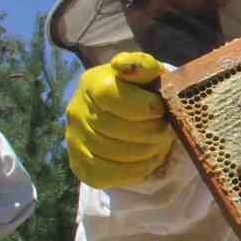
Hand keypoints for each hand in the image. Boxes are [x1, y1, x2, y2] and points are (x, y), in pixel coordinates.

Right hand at [65, 51, 173, 188]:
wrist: (125, 113)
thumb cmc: (143, 91)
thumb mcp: (148, 73)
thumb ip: (141, 66)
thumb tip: (123, 65)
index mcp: (93, 83)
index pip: (112, 97)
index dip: (144, 107)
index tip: (160, 108)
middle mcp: (76, 110)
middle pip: (116, 129)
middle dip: (151, 132)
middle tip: (166, 130)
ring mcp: (74, 138)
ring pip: (112, 154)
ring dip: (146, 152)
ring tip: (159, 144)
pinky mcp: (78, 163)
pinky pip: (105, 175)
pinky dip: (133, 171)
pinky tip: (147, 161)